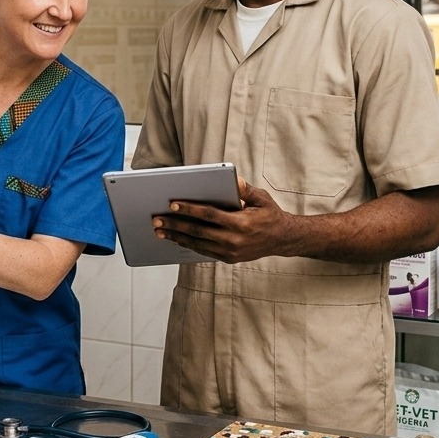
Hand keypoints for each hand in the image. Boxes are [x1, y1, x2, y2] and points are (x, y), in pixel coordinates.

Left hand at [152, 177, 289, 263]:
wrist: (282, 240)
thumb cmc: (269, 215)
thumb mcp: (262, 198)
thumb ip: (246, 189)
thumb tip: (234, 179)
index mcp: (241, 223)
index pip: (209, 215)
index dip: (189, 210)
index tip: (172, 204)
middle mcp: (234, 240)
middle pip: (198, 231)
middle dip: (175, 224)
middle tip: (156, 220)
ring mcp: (230, 252)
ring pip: (197, 244)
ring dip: (177, 237)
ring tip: (160, 230)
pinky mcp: (228, 258)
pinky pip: (203, 251)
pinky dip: (188, 244)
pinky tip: (176, 238)